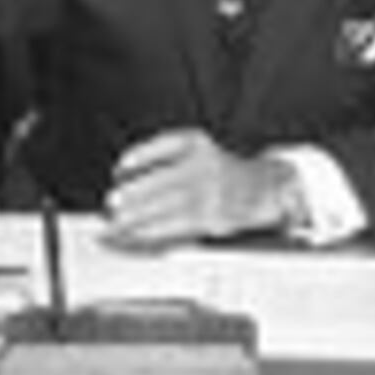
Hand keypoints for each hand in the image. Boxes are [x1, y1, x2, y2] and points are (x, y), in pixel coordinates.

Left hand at [102, 128, 283, 248]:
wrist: (260, 188)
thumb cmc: (217, 169)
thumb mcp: (196, 149)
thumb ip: (165, 157)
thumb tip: (124, 178)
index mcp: (198, 143)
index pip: (167, 144)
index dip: (142, 155)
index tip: (121, 166)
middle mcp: (206, 165)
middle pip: (166, 179)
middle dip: (137, 192)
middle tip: (113, 200)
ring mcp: (211, 192)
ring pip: (169, 206)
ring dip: (140, 215)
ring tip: (118, 221)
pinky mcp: (213, 216)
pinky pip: (178, 224)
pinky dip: (154, 229)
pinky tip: (138, 231)